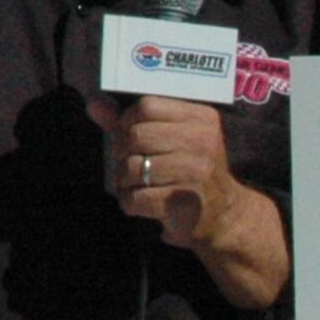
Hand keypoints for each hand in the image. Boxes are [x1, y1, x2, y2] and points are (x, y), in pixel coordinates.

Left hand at [89, 92, 253, 250]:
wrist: (225, 216)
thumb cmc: (190, 172)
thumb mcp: (170, 140)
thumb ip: (131, 121)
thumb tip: (94, 104)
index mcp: (201, 118)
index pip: (147, 106)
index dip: (128, 122)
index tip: (134, 138)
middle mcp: (202, 141)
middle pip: (136, 135)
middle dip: (124, 153)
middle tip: (135, 165)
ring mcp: (195, 172)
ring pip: (131, 167)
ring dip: (126, 181)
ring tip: (140, 185)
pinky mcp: (184, 201)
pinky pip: (135, 197)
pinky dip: (131, 203)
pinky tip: (145, 203)